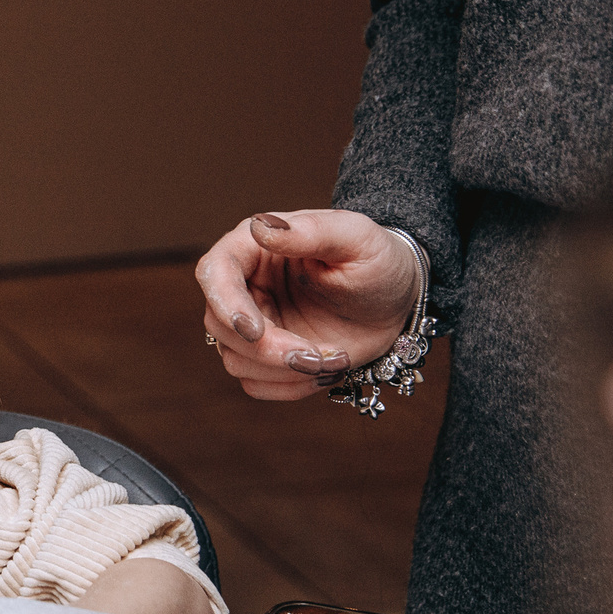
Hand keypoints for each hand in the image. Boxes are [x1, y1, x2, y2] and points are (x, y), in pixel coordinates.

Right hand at [196, 209, 416, 401]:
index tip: (255, 331)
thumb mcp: (357, 237)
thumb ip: (311, 230)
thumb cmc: (378, 260)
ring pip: (235, 359)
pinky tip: (327, 368)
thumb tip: (261, 226)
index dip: (226, 303)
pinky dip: (291, 386)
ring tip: (335, 359)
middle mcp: (245, 287)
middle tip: (318, 355)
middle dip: (267, 349)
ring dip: (285, 371)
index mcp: (255, 248)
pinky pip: (256, 384)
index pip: (215, 272)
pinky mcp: (267, 358)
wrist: (398, 300)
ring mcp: (254, 325)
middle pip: (221, 324)